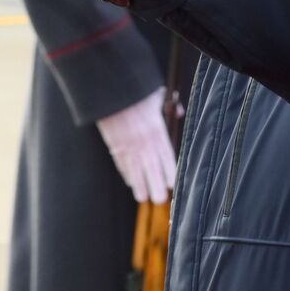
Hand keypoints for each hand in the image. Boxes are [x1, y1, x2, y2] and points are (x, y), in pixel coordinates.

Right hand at [97, 87, 175, 203]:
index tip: (174, 185)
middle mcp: (144, 142)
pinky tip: (130, 182)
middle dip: (157, 187)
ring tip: (143, 197)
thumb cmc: (136, 91)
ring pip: (135, 172)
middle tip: (160, 200)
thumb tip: (178, 111)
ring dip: (139, 186)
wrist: (111, 91)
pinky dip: (126, 174)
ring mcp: (128, 146)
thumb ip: (171, 105)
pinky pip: (121, 164)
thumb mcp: (158, 94)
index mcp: (157, 131)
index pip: (167, 158)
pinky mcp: (114, 145)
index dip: (171, 173)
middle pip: (152, 170)